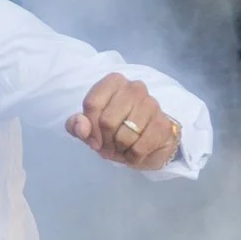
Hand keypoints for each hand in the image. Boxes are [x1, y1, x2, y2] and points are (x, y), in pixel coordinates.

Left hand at [68, 72, 182, 169]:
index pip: (92, 104)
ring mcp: (152, 104)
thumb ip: (77, 125)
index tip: (94, 140)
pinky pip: (139, 148)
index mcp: (114, 82)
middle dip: (105, 141)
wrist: (148, 144)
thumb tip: (81, 128)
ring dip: (120, 149)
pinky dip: (133, 157)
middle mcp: (135, 88)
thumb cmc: (115, 131)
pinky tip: (135, 153)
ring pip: (124, 136)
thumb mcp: (90, 128)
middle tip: (109, 146)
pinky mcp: (163, 125)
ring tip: (123, 147)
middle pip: (106, 121)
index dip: (89, 128)